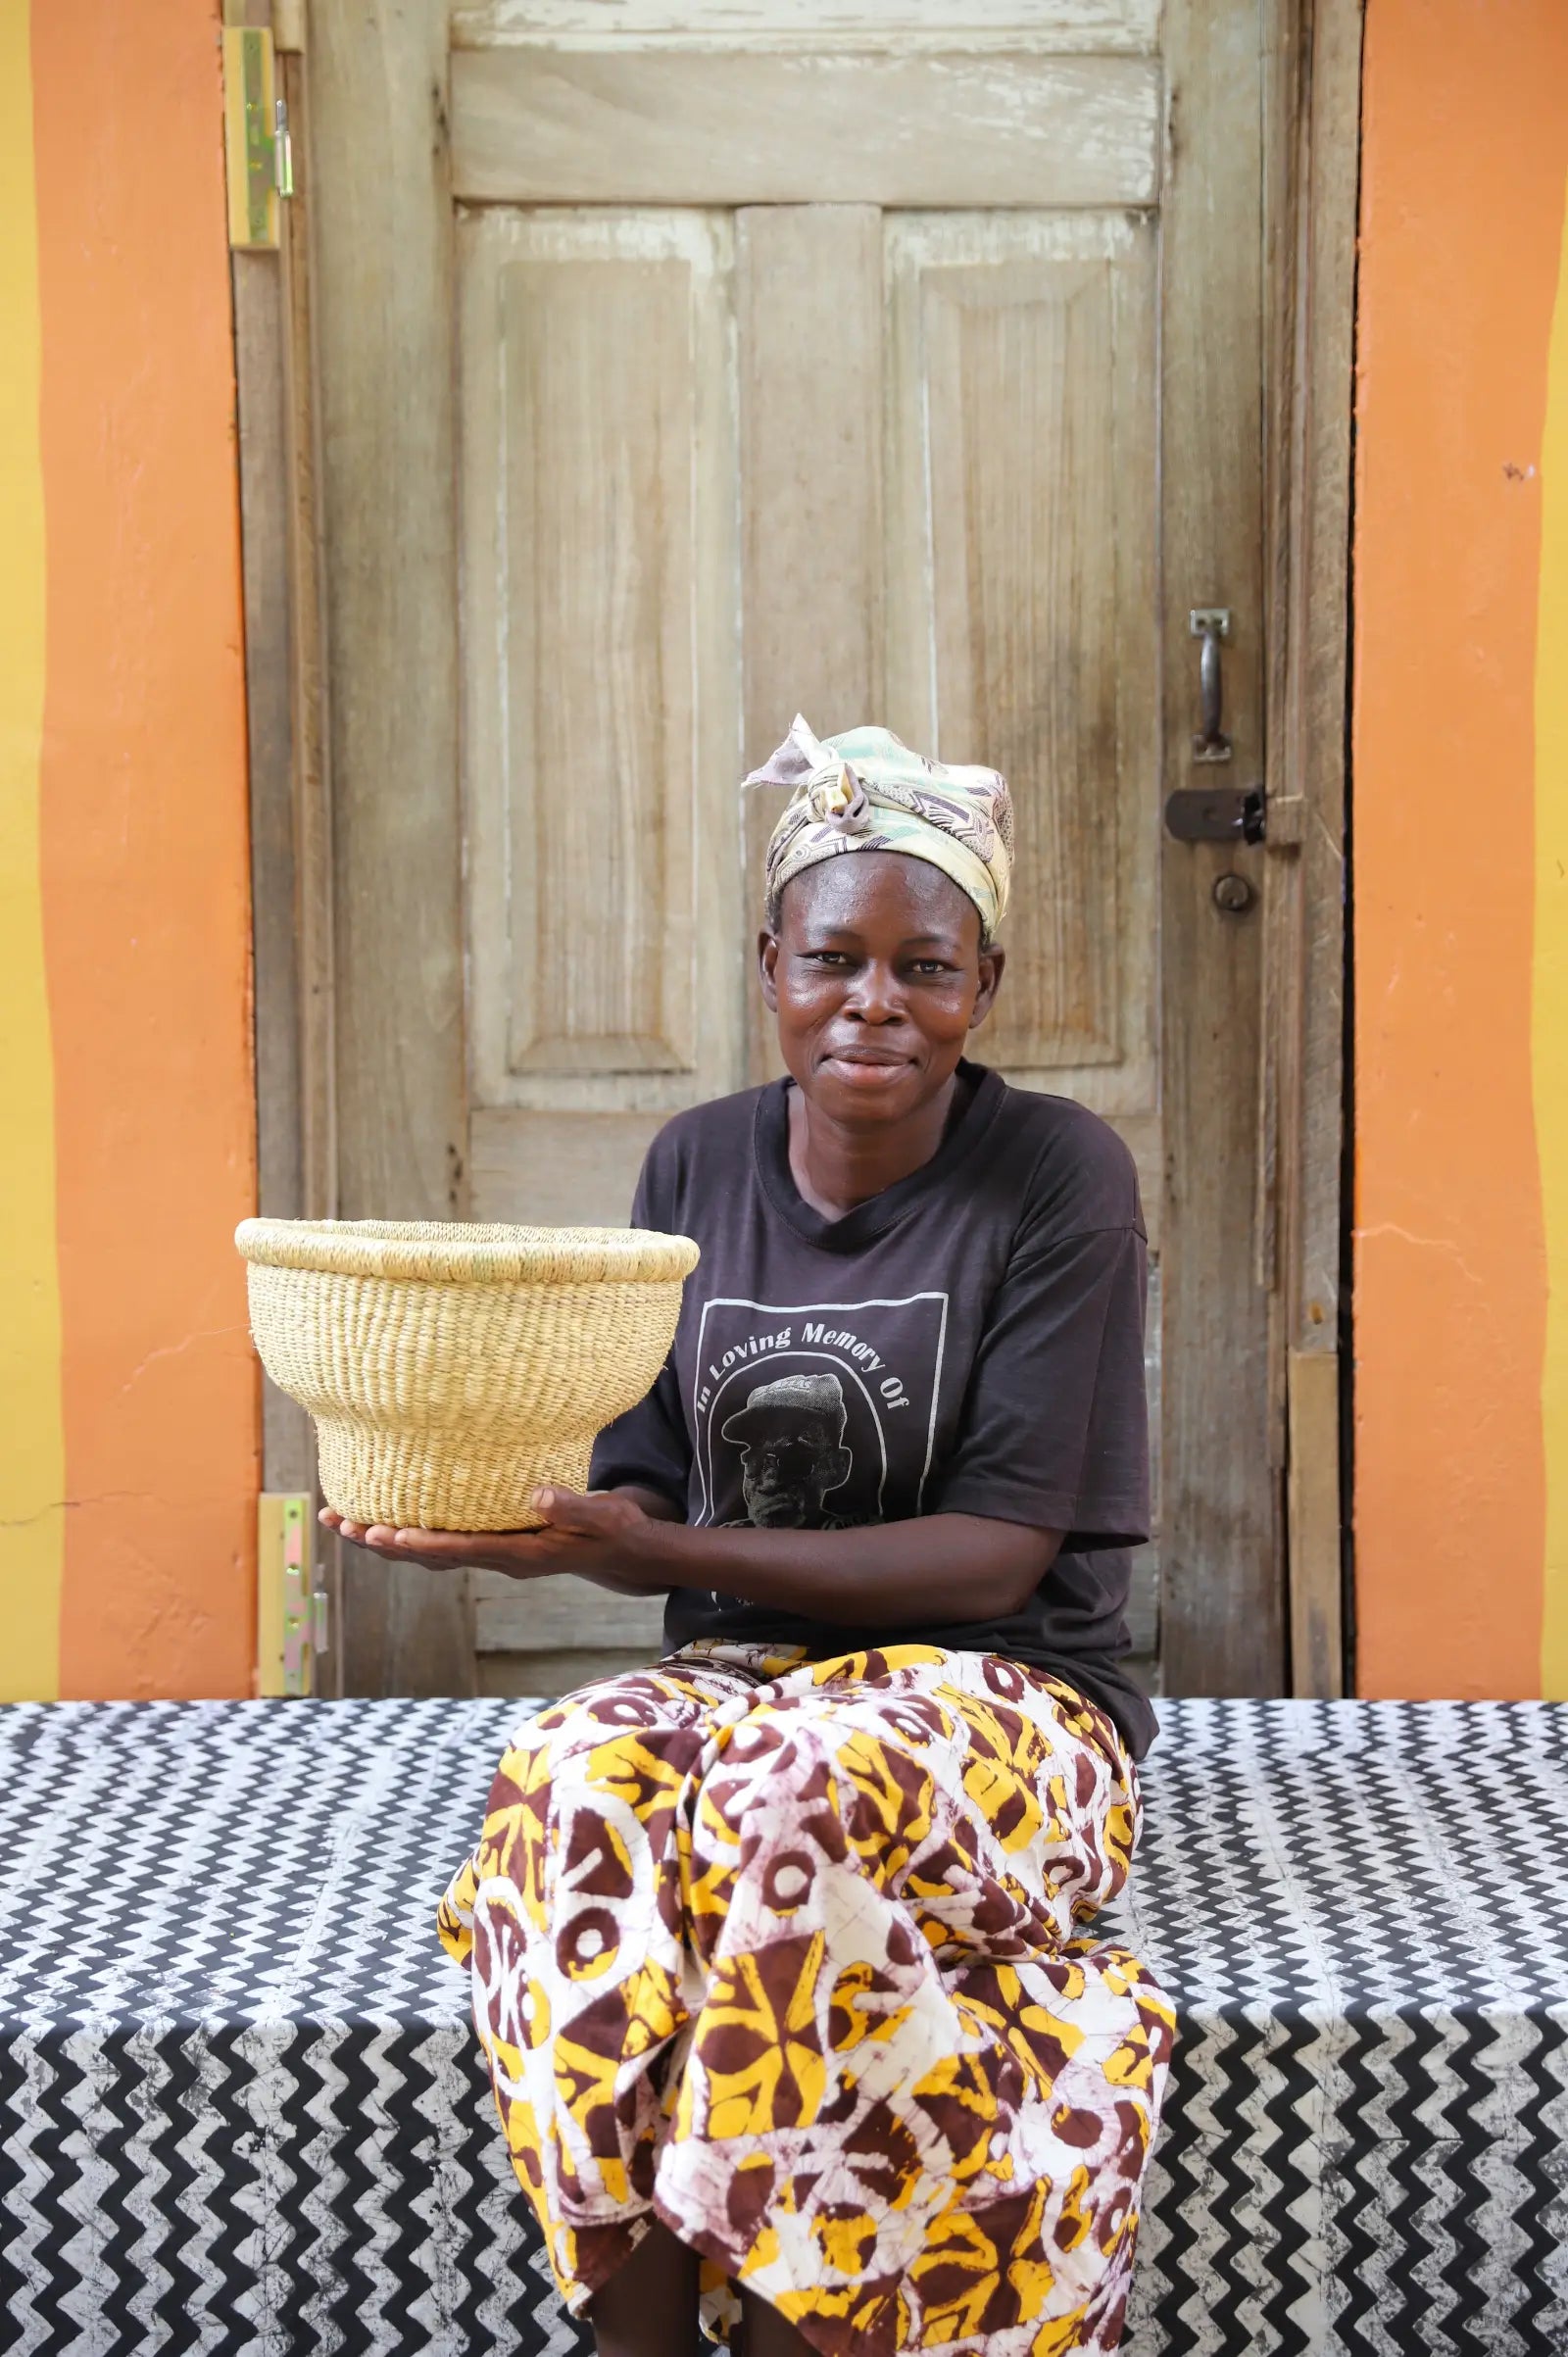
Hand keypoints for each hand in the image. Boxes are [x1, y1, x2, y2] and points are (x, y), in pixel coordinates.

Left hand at [318, 1486, 664, 1583]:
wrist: (624, 1552)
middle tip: (338, 1524)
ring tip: (341, 1521)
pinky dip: (408, 1530)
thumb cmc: (615, 1530)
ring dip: (384, 1538)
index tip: (384, 1535)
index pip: (459, 1551)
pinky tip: (388, 1515)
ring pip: (427, 1551)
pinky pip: (441, 1540)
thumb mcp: (602, 1517)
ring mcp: (493, 1553)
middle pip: (428, 1556)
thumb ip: (571, 1507)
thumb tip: (536, 1497)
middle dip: (381, 1542)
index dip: (420, 1544)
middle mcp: (498, 1558)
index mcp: (520, 1554)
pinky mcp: (494, 1542)